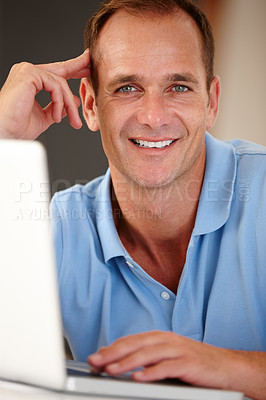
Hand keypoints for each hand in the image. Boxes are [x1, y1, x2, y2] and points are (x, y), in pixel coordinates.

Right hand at [0, 50, 90, 139]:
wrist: (4, 134)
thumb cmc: (17, 128)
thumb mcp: (45, 117)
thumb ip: (58, 107)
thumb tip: (74, 100)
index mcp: (30, 80)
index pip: (55, 73)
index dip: (72, 69)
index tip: (86, 67)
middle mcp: (27, 72)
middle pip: (59, 69)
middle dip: (77, 68)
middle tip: (91, 66)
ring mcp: (27, 70)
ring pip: (60, 83)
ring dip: (69, 105)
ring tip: (73, 122)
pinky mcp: (28, 74)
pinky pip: (55, 86)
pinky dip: (59, 103)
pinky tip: (56, 118)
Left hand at [88, 330, 265, 399]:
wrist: (226, 366)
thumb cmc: (193, 362)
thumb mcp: (167, 357)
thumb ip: (145, 357)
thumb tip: (118, 361)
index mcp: (159, 337)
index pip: (130, 341)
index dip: (111, 349)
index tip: (95, 358)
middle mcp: (167, 340)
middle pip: (135, 344)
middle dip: (113, 353)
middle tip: (95, 362)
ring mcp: (178, 350)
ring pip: (148, 354)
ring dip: (128, 362)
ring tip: (111, 370)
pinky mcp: (189, 363)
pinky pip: (167, 367)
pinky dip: (152, 372)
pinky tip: (139, 378)